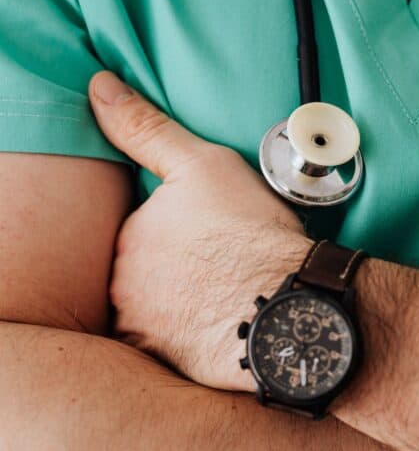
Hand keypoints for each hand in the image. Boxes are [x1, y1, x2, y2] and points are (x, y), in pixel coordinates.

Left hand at [89, 72, 312, 390]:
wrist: (287, 303)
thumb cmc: (251, 234)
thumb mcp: (202, 164)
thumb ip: (146, 129)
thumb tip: (100, 87)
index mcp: (130, 237)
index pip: (144, 231)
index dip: (184, 232)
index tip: (217, 236)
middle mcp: (124, 285)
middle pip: (147, 273)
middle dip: (178, 270)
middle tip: (224, 267)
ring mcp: (144, 328)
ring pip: (158, 310)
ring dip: (183, 304)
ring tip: (229, 296)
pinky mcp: (168, 363)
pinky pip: (172, 345)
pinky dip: (191, 336)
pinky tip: (222, 325)